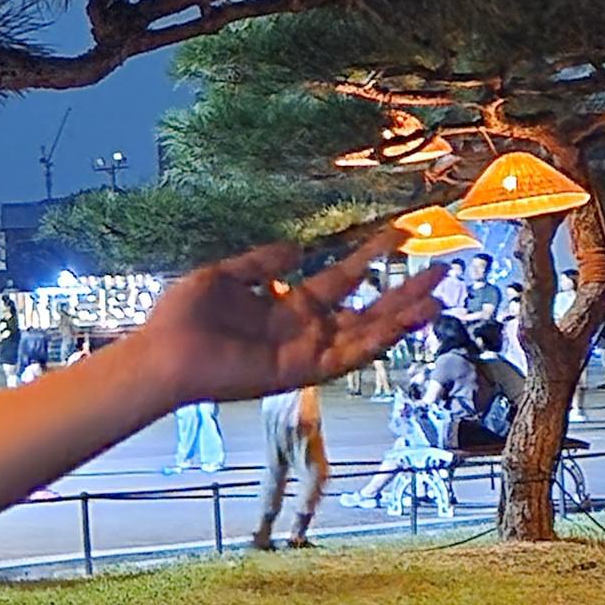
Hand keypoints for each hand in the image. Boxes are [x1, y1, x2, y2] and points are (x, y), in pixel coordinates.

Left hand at [133, 238, 444, 407]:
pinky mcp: (299, 372)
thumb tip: (297, 246)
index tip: (399, 233)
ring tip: (438, 299)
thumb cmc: (182, 318)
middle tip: (442, 271)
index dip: (371, 256)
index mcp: (288, 306)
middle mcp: (304, 330)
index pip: (342, 279)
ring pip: (366, 335)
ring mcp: (304, 352)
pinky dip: (374, 342)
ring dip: (402, 319)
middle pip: (367, 309)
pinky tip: (402, 326)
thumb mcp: (225, 276)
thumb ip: (263, 263)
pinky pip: (344, 357)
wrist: (162, 354)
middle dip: (405, 292)